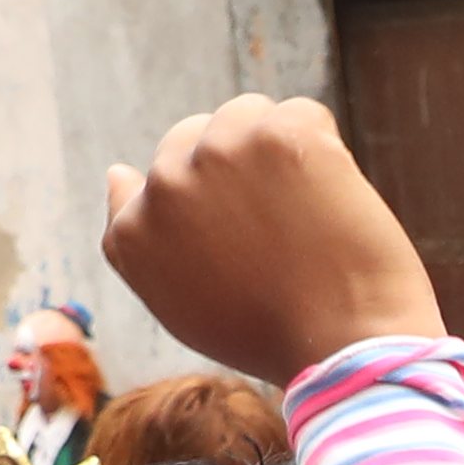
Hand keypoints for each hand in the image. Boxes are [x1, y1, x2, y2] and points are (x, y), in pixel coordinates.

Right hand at [101, 100, 443, 390]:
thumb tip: (117, 171)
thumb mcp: (179, 303)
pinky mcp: (276, 136)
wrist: (346, 350)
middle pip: (200, 136)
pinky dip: (323, 148)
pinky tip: (333, 202)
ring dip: (278, 150)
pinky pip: (300, 114)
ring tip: (306, 216)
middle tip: (283, 233)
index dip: (214, 203)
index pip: (159, 177)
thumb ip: (138, 240)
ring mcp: (217, 154)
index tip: (245, 239)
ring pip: (247, 116)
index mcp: (133, 229)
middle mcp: (164, 184)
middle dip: (241, 170)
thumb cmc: (272, 337)